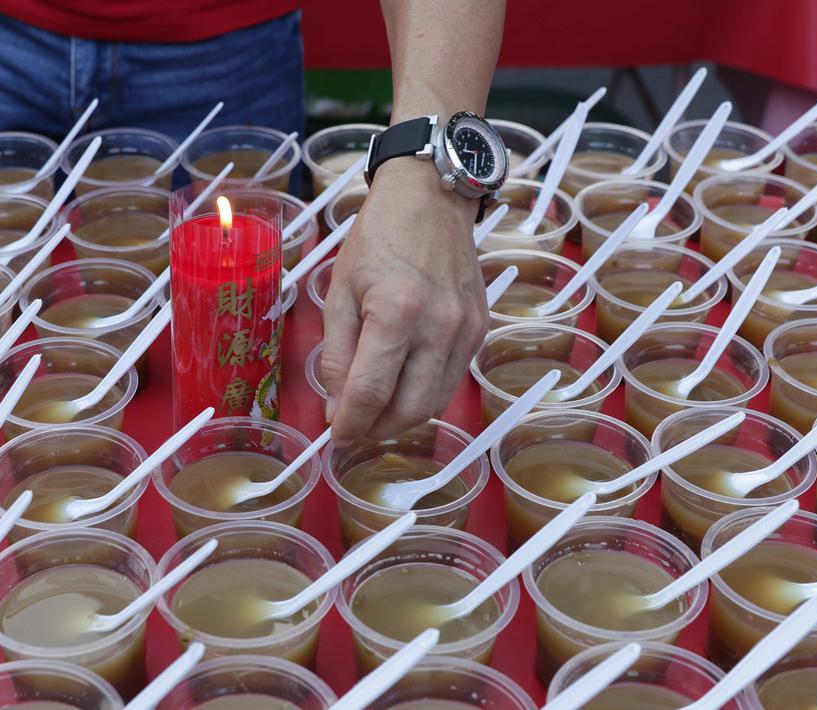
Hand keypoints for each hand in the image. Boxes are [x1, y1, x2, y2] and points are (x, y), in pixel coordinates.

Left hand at [321, 158, 486, 443]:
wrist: (431, 199)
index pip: (371, 392)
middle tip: (354, 426)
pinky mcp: (480, 330)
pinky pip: (452, 381)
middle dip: (377, 429)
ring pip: (435, 404)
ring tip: (376, 409)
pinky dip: (426, 393)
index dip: (350, 424)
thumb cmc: (379, 237)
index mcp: (397, 313)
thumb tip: (337, 406)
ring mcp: (466, 331)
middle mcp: (439, 327)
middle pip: (410, 410)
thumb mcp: (340, 291)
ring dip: (402, 418)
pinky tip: (403, 383)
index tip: (336, 437)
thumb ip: (338, 353)